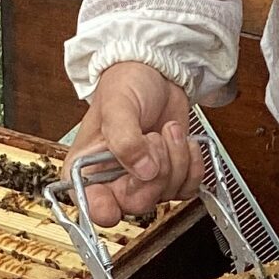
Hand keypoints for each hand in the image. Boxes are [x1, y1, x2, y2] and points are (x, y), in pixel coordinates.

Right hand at [70, 61, 202, 225]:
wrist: (155, 71)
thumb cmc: (125, 84)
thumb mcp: (118, 106)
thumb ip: (125, 139)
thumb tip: (144, 170)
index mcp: (85, 169)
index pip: (92, 206)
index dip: (108, 207)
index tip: (126, 187)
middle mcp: (111, 180)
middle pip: (137, 203)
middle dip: (155, 170)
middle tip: (153, 138)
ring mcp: (141, 180)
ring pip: (165, 195)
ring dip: (176, 159)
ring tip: (167, 130)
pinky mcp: (167, 176)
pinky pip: (186, 190)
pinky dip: (193, 167)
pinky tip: (185, 143)